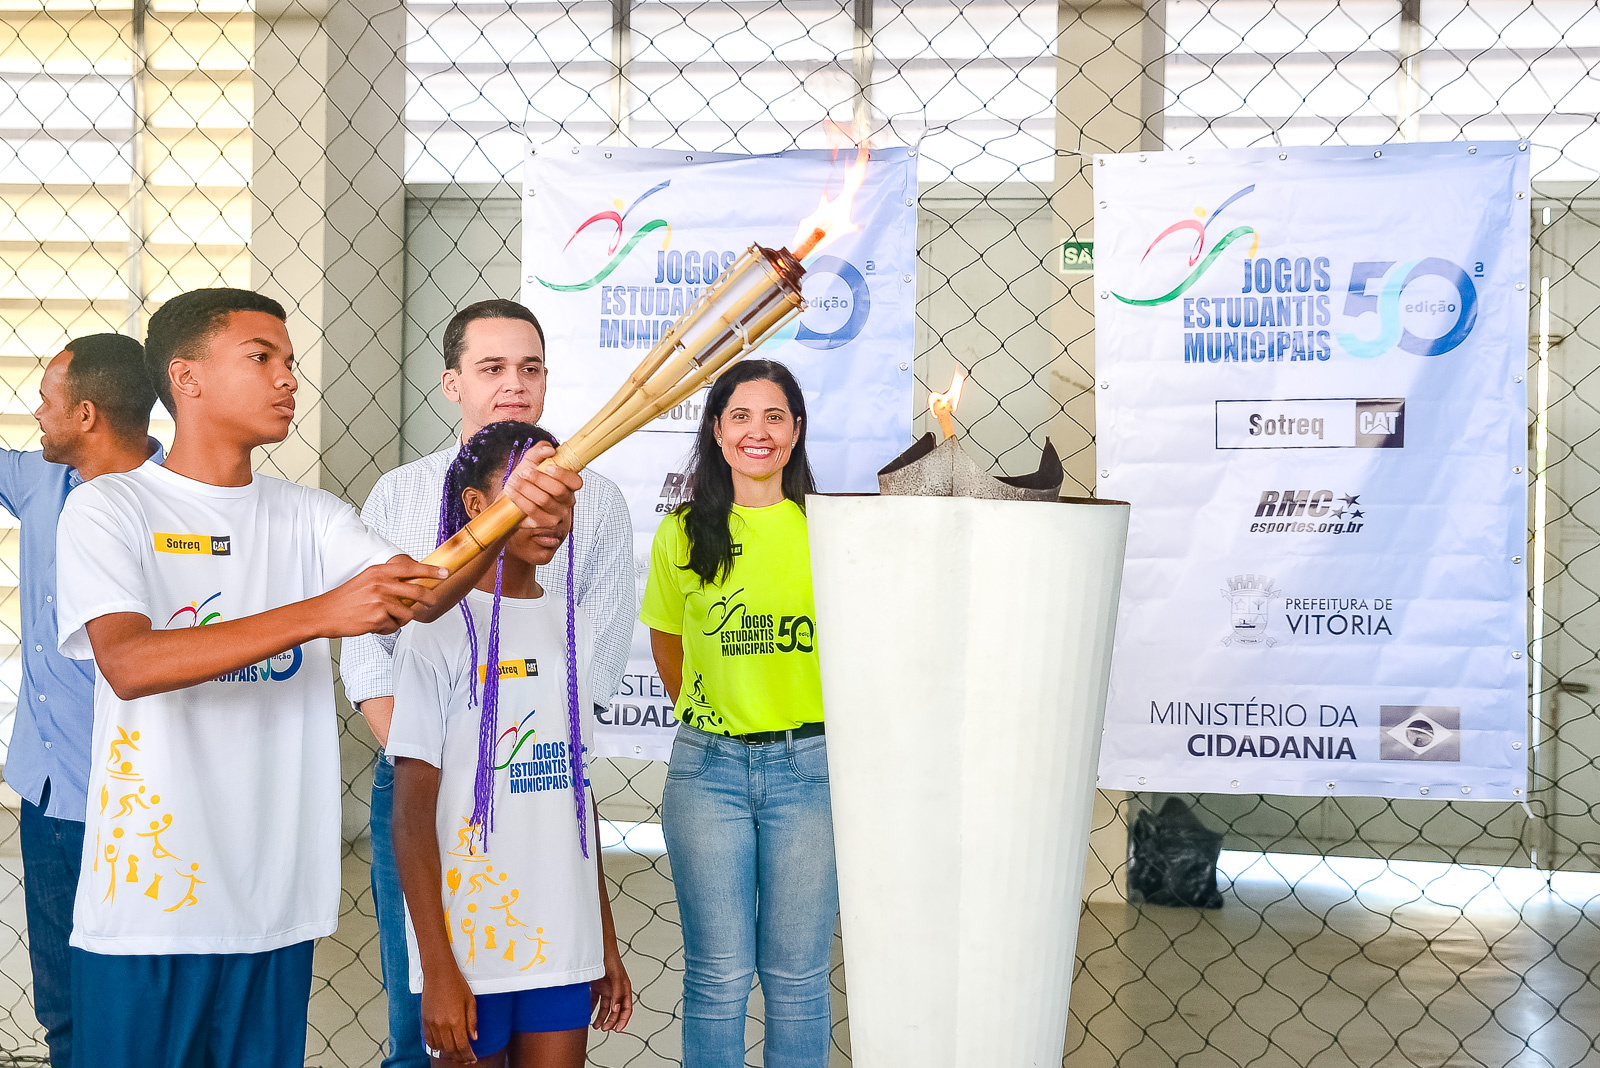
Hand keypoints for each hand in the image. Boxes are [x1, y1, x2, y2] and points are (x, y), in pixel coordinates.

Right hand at [313, 557, 446, 637]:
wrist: (325, 613)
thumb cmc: (347, 598)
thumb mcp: (367, 580)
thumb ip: (388, 580)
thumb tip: (414, 584)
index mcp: (379, 572)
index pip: (411, 568)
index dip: (431, 571)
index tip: (445, 573)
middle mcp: (381, 584)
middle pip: (418, 591)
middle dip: (430, 599)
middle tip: (432, 602)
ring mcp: (380, 601)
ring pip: (408, 613)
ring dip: (401, 619)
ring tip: (386, 618)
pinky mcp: (377, 618)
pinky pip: (395, 626)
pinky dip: (388, 628)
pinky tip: (374, 624)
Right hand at [421, 966, 478, 1062]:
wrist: (439, 973)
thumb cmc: (457, 984)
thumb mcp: (470, 1001)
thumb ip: (472, 1021)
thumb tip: (474, 1038)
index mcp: (456, 1019)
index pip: (463, 1045)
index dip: (468, 1055)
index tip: (473, 1059)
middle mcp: (443, 1024)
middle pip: (451, 1050)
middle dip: (460, 1058)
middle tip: (466, 1060)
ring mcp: (432, 1024)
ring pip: (440, 1048)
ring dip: (449, 1054)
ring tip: (456, 1055)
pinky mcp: (424, 1021)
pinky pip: (429, 1041)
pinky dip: (437, 1047)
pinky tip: (443, 1048)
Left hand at [504, 442, 581, 529]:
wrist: (511, 498)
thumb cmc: (526, 479)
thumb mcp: (531, 460)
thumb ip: (540, 450)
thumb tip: (549, 450)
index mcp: (569, 484)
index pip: (576, 482)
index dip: (563, 474)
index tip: (547, 467)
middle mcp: (567, 500)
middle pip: (558, 490)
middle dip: (539, 479)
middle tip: (524, 472)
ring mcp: (558, 514)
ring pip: (544, 500)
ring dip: (526, 488)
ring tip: (514, 480)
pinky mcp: (544, 523)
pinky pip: (532, 510)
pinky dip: (520, 499)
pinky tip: (511, 491)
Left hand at [590, 945, 633, 1032]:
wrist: (597, 947)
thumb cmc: (610, 959)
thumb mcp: (616, 977)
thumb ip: (617, 994)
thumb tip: (616, 1010)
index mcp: (624, 988)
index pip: (626, 1008)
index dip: (623, 1020)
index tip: (617, 1030)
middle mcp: (616, 990)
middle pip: (615, 1010)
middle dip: (610, 1021)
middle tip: (604, 1028)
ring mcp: (606, 988)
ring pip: (604, 1008)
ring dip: (601, 1017)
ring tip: (595, 1025)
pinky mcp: (596, 986)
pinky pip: (594, 1000)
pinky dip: (591, 1008)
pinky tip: (587, 1013)